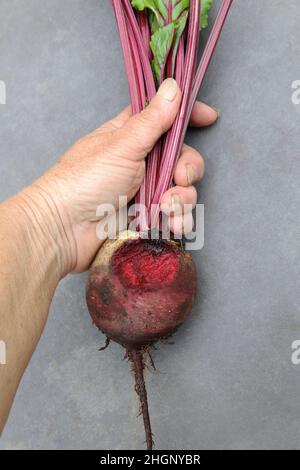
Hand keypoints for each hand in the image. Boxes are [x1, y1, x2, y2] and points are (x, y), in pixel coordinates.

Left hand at [29, 79, 216, 273]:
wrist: (64, 230)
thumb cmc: (84, 181)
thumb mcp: (121, 145)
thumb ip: (152, 120)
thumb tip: (172, 86)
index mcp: (130, 136)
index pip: (164, 118)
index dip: (187, 116)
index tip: (209, 117)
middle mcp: (140, 162)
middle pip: (181, 158)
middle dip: (188, 169)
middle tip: (180, 178)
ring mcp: (144, 191)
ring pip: (182, 190)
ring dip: (183, 199)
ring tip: (167, 208)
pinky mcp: (147, 217)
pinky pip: (175, 216)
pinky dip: (178, 220)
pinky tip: (172, 224)